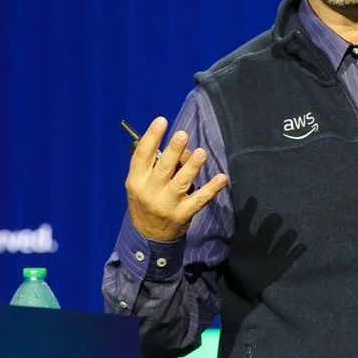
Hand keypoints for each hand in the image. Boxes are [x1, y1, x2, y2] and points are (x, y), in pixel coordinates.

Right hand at [125, 116, 228, 241]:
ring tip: (200, 153)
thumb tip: (178, 147)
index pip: (142, 155)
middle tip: (183, 134)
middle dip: (173, 151)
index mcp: (136, 180)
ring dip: (192, 167)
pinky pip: (199, 199)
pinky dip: (211, 189)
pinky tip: (221, 178)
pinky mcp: (182, 215)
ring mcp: (167, 204)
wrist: (147, 236)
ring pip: (181, 183)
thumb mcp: (139, 184)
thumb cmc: (145, 201)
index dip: (151, 137)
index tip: (161, 121)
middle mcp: (150, 192)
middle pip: (163, 168)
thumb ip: (153, 166)